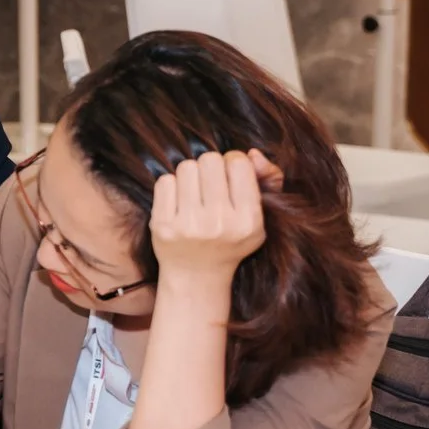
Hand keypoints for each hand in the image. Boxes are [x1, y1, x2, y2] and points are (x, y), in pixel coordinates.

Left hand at [148, 148, 276, 284]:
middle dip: (211, 167)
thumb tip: (253, 153)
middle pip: (210, 159)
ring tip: (195, 194)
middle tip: (210, 184)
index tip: (230, 176)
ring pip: (186, 167)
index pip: (238, 163)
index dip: (233, 163)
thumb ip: (267, 179)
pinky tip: (179, 203)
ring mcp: (188, 225)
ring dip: (191, 175)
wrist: (196, 275)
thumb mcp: (259, 217)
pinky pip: (165, 181)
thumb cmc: (230, 239)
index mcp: (248, 221)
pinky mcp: (161, 225)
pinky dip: (172, 187)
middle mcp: (218, 223)